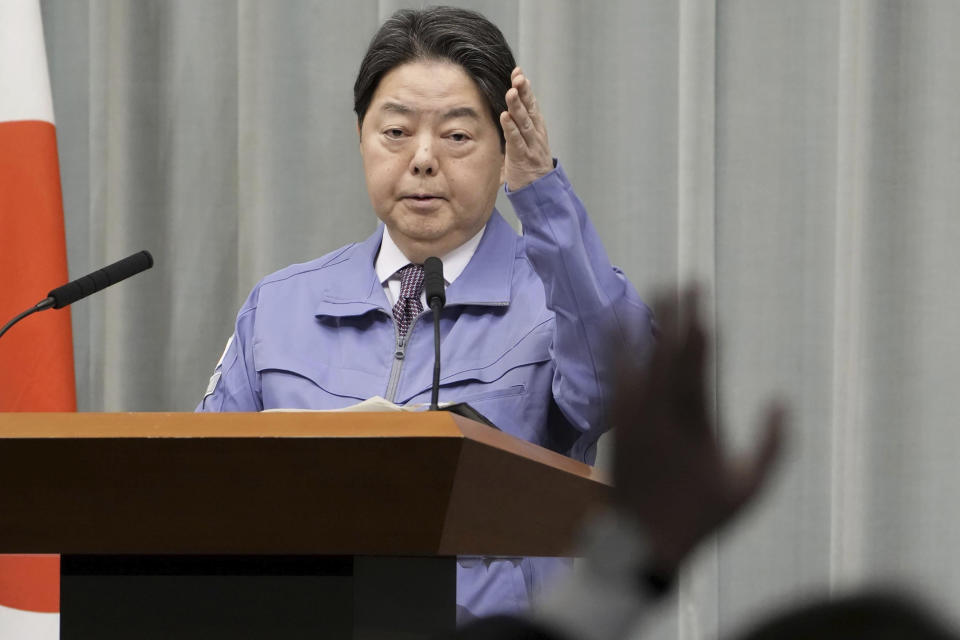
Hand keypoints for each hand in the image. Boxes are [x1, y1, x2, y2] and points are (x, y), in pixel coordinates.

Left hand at [500, 67, 553, 190]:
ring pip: (524, 122)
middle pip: (529, 109)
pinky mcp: (523, 157)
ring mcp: (531, 145)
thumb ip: (519, 125)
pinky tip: (505, 116)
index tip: (518, 71)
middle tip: (518, 76)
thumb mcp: (526, 140)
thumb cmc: (530, 165)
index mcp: (536, 127)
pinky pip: (517, 141)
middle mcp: (535, 133)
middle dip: (524, 91)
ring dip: (517, 106)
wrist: (540, 190)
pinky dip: (511, 128)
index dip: (525, 88)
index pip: (531, 103)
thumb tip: (508, 109)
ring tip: (510, 92)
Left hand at [612, 287, 786, 574]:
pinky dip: (620, 348)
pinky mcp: (618, 423)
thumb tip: (782, 403)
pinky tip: (621, 326)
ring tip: (658, 292)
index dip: (699, 331)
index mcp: (693, 423)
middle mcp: (659, 413)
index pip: (696, 366)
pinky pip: (618, 375)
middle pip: (667, 352)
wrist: (640, 541)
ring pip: (638, 358)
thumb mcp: (748, 489)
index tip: (704, 304)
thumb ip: (772, 447)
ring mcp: (634, 416)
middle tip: (685, 282)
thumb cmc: (699, 516)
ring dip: (650, 323)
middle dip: (677, 314)